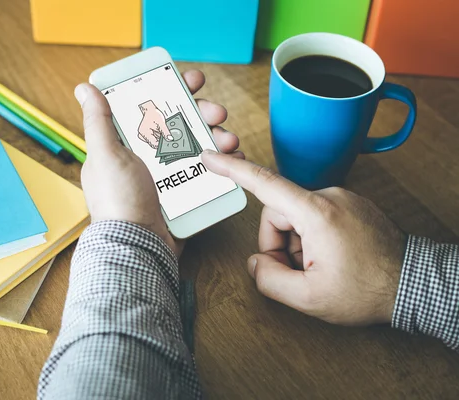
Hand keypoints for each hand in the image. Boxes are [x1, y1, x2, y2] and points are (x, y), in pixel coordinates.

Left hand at [75, 70, 243, 256]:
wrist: (139, 246)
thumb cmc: (118, 201)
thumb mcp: (106, 155)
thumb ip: (98, 121)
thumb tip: (85, 89)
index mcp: (127, 145)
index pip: (151, 108)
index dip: (172, 90)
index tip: (192, 81)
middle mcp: (148, 158)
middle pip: (180, 124)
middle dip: (202, 112)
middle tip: (217, 110)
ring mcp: (168, 177)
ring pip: (198, 146)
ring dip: (216, 136)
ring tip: (228, 139)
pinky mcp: (185, 194)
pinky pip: (207, 172)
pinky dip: (223, 163)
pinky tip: (234, 157)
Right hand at [138, 100, 171, 148]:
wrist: (149, 109)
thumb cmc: (153, 114)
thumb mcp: (161, 123)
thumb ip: (165, 132)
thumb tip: (169, 139)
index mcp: (144, 133)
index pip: (154, 144)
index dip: (161, 144)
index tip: (167, 142)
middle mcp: (142, 135)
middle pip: (154, 142)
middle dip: (161, 139)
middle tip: (165, 134)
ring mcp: (143, 135)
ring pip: (154, 140)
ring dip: (159, 136)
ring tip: (161, 130)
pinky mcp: (145, 134)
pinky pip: (153, 137)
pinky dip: (157, 135)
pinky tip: (159, 130)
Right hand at [202, 150, 407, 325]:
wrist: (415, 285)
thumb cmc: (368, 291)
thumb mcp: (309, 298)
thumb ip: (269, 279)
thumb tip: (256, 262)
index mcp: (316, 212)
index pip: (264, 183)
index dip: (232, 170)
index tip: (210, 157)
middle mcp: (329, 196)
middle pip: (278, 213)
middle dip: (279, 245)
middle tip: (297, 274)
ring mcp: (342, 199)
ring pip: (296, 217)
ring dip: (297, 245)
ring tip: (318, 270)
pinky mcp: (350, 205)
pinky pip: (315, 217)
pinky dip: (312, 239)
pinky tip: (330, 260)